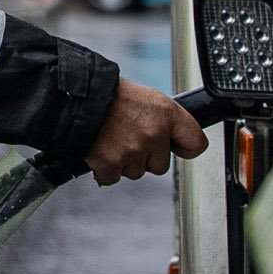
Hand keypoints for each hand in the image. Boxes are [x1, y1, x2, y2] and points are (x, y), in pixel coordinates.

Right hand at [83, 80, 208, 185]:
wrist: (77, 97)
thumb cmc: (110, 95)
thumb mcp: (146, 98)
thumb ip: (163, 120)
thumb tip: (173, 139)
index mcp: (167, 114)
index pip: (195, 143)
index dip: (185, 148)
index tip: (177, 149)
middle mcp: (154, 133)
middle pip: (160, 165)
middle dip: (145, 157)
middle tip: (127, 137)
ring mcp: (133, 150)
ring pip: (136, 172)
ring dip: (124, 162)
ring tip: (110, 139)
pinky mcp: (112, 163)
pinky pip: (113, 178)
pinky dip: (105, 169)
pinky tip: (99, 150)